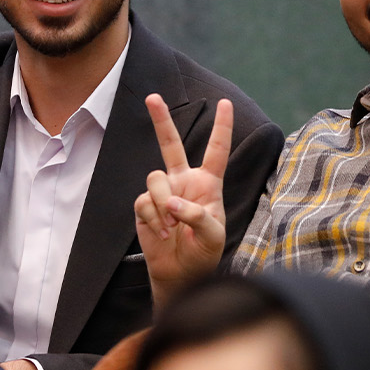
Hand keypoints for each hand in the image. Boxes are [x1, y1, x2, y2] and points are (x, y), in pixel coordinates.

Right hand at [133, 96, 234, 304]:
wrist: (180, 273)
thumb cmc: (204, 252)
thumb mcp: (214, 235)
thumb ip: (199, 216)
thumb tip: (174, 203)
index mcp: (208, 183)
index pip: (217, 150)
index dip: (221, 127)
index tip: (225, 103)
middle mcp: (183, 181)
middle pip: (170, 144)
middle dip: (160, 120)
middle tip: (152, 97)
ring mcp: (163, 192)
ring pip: (155, 179)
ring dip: (164, 204)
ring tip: (172, 227)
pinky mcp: (145, 206)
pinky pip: (145, 201)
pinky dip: (154, 219)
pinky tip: (162, 233)